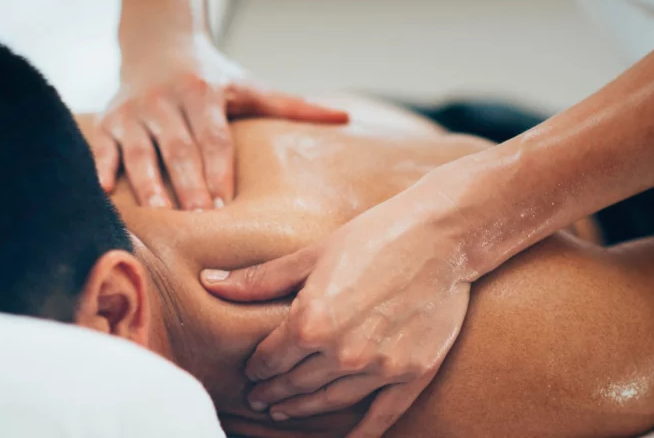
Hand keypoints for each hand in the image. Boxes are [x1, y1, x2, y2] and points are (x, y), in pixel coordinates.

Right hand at [91, 36, 347, 207]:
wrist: (158, 42)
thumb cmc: (212, 77)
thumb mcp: (250, 86)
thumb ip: (292, 105)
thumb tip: (345, 117)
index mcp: (203, 93)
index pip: (213, 137)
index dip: (218, 169)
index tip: (223, 203)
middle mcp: (165, 100)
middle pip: (179, 148)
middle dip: (187, 184)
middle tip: (196, 220)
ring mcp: (133, 111)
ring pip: (140, 151)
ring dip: (147, 184)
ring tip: (158, 215)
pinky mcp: (109, 121)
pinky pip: (102, 147)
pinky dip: (101, 168)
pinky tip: (104, 193)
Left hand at [201, 174, 476, 436]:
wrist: (442, 236)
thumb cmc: (374, 236)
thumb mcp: (312, 255)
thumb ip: (260, 279)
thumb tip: (211, 282)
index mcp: (311, 321)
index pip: (271, 358)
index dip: (257, 368)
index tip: (252, 371)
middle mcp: (342, 352)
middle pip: (296, 384)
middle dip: (273, 392)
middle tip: (259, 399)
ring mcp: (379, 368)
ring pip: (330, 402)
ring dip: (303, 410)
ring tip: (285, 411)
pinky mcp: (412, 374)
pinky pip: (380, 416)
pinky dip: (360, 434)